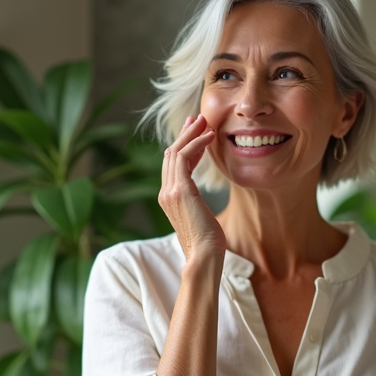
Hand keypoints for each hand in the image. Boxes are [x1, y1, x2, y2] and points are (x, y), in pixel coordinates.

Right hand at [159, 115, 224, 259]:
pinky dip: (197, 143)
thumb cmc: (208, 243)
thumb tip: (202, 202)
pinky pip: (184, 157)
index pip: (173, 165)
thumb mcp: (201, 217)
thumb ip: (197, 204)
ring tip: (205, 121)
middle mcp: (165, 192)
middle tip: (199, 118)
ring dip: (191, 134)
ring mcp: (170, 191)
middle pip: (171, 154)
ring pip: (176, 152)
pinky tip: (210, 137)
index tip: (196, 131)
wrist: (204, 257)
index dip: (185, 145)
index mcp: (168, 198)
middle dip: (185, 134)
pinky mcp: (179, 190)